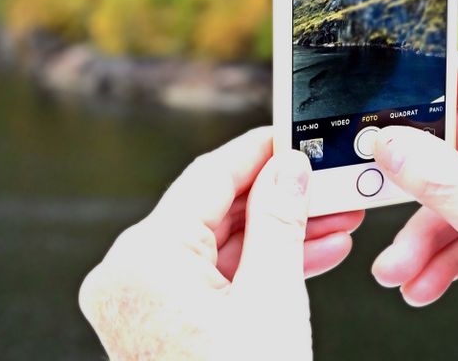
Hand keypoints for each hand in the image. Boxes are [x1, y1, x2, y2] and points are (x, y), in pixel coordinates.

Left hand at [79, 127, 363, 360]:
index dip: (257, 151)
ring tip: (330, 222)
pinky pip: (208, 278)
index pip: (207, 176)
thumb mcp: (272, 302)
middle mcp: (127, 273)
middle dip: (277, 199)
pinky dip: (254, 269)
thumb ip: (281, 222)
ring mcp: (137, 301)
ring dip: (274, 235)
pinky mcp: (155, 324)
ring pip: (215, 246)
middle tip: (324, 185)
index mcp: (143, 258)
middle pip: (212, 211)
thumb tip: (289, 169)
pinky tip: (305, 256)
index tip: (290, 134)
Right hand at [371, 51, 457, 356]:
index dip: (427, 87)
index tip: (382, 101)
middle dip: (413, 179)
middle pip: (456, 144)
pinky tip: (421, 282)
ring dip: (421, 232)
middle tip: (373, 181)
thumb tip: (390, 144)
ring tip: (398, 264)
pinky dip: (443, 257)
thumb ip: (442, 180)